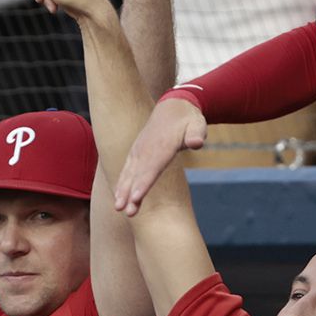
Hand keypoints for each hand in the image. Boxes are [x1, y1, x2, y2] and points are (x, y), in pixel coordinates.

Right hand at [114, 97, 208, 213]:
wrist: (173, 106)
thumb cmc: (189, 119)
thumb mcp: (198, 123)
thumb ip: (197, 133)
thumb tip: (196, 143)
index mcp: (163, 145)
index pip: (152, 167)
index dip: (144, 183)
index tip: (137, 197)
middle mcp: (147, 149)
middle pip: (138, 174)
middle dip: (130, 192)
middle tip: (122, 209)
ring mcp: (139, 151)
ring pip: (129, 173)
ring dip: (122, 190)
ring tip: (118, 208)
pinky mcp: (136, 153)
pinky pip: (127, 170)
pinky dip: (122, 183)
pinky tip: (118, 197)